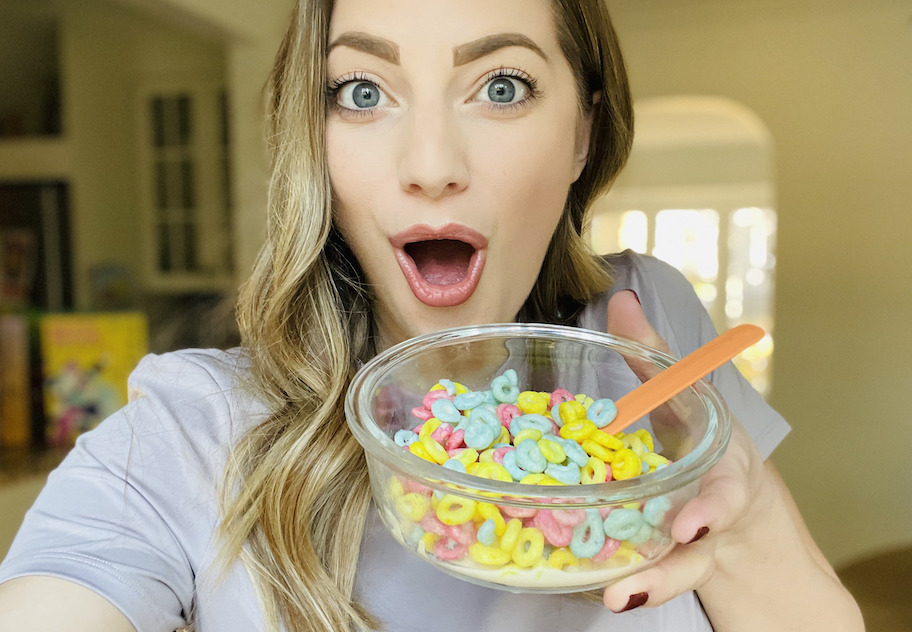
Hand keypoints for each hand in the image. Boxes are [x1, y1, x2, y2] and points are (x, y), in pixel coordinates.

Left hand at [601, 290, 765, 612]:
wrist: (731, 506)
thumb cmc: (701, 445)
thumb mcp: (685, 400)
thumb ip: (653, 355)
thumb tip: (622, 300)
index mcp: (723, 473)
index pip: (725, 493)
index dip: (712, 509)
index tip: (694, 523)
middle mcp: (712, 516)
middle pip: (698, 547)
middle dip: (676, 561)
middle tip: (642, 582)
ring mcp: (691, 548)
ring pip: (676, 573)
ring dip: (651, 585)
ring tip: (619, 598)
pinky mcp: (669, 564)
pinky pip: (654, 579)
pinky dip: (636, 589)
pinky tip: (609, 595)